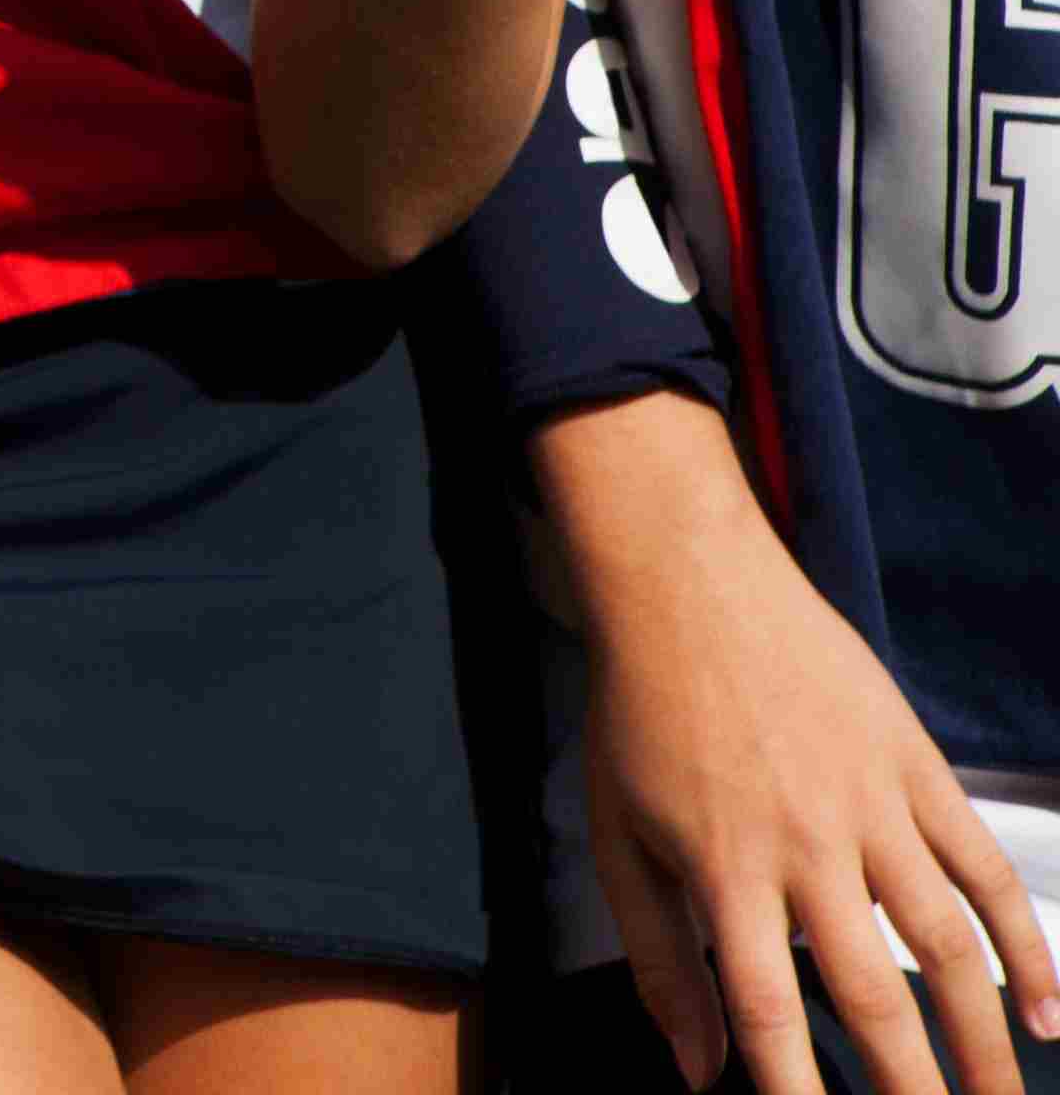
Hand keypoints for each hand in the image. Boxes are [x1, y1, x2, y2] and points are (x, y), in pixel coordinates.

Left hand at [548, 398, 1057, 1094]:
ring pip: (947, 945)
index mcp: (724, 869)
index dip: (798, 1089)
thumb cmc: (641, 719)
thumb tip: (696, 1071)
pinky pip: (985, 871)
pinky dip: (1025, 944)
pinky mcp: (918, 771)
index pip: (767, 1010)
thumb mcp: (618, 836)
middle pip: (875, 994)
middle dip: (914, 1086)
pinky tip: (1045, 1013)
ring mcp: (873, 808)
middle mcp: (807, 849)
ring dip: (986, 1037)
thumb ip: (660, 960)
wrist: (688, 589)